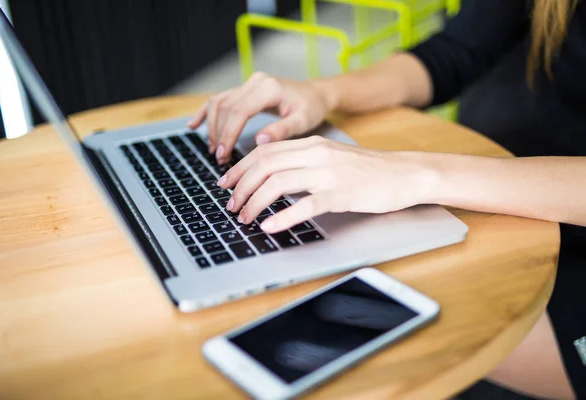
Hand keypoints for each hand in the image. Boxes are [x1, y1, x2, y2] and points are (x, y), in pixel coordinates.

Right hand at [188, 72, 335, 163]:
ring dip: (212, 127)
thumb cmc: (311, 108)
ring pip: (219, 103)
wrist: (315, 94)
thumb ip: (281, 130)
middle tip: (220, 159)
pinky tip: (194, 125)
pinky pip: (220, 99)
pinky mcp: (244, 89)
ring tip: (215, 151)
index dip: (228, 133)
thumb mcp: (303, 121)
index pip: (240, 110)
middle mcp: (255, 82)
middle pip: (226, 107)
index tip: (223, 154)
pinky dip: (206, 112)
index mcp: (269, 88)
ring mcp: (248, 84)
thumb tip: (259, 141)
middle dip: (219, 134)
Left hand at [216, 136, 437, 232]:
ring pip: (279, 183)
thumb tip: (272, 178)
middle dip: (240, 187)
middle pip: (265, 165)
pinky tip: (270, 227)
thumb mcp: (331, 158)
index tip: (226, 183)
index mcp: (311, 144)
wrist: (405, 173)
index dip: (239, 168)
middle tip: (230, 205)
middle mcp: (316, 154)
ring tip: (245, 218)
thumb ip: (303, 162)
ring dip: (255, 202)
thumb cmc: (368, 170)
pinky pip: (306, 205)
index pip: (264, 151)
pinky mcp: (342, 194)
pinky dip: (283, 217)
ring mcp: (329, 173)